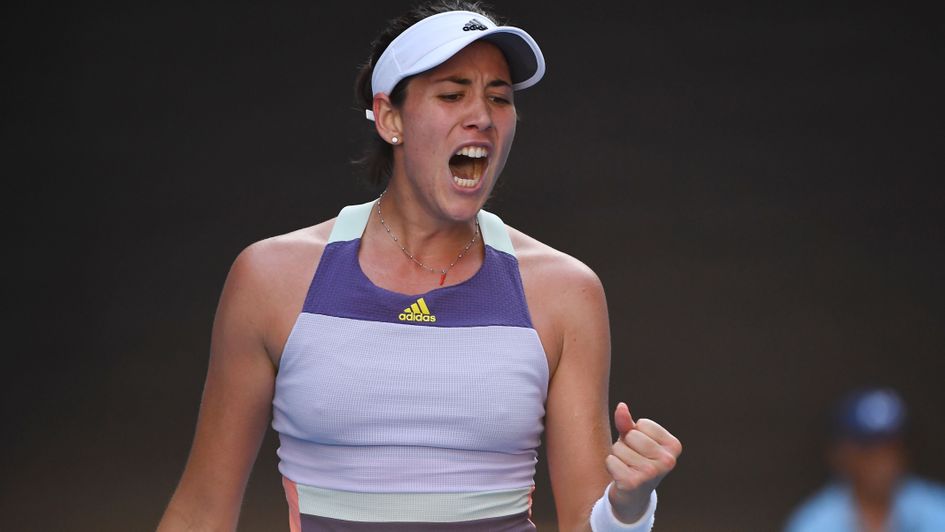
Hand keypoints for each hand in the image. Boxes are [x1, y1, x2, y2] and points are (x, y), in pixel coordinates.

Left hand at [604, 402, 681, 521]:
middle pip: (631, 435)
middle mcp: (668, 461)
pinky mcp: (634, 483)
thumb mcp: (634, 439)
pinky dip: (610, 466)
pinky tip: (620, 477)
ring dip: (617, 456)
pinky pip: (611, 460)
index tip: (641, 450)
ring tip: (627, 468)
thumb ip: (627, 422)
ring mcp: (652, 473)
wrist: (633, 497)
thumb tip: (621, 406)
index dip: (635, 434)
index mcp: (674, 446)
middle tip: (632, 461)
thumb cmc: (635, 461)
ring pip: (618, 447)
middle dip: (625, 445)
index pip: (642, 423)